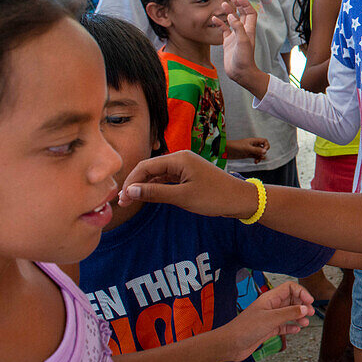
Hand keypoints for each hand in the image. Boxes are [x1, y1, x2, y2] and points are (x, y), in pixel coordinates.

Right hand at [120, 150, 258, 219]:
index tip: (121, 198)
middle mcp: (181, 158)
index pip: (146, 166)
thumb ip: (155, 192)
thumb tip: (130, 191)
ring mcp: (185, 166)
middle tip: (123, 202)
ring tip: (131, 202)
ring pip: (158, 174)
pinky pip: (167, 178)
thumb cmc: (215, 197)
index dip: (131, 181)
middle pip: (150, 168)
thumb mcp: (182, 197)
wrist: (240, 200)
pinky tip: (148, 196)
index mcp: (179, 158)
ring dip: (144, 186)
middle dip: (135, 184)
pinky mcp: (189, 175)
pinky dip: (156, 187)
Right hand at [216, 0, 269, 97]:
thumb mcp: (242, 42)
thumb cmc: (244, 59)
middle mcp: (243, 31)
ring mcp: (235, 36)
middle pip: (242, 14)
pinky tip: (214, 18)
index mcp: (249, 30)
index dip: (245, 4)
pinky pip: (224, 29)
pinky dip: (219, 23)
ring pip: (232, 20)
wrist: (240, 73)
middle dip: (237, 5)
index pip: (250, 13)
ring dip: (228, 12)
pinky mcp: (228, 42)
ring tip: (222, 5)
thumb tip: (231, 15)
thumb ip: (238, 28)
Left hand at [223, 281, 313, 361]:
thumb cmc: (244, 329)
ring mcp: (269, 318)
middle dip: (302, 305)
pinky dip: (291, 327)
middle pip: (291, 300)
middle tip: (310, 312)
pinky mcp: (268, 329)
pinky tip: (296, 330)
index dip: (301, 292)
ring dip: (298, 316)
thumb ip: (290, 313)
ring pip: (288, 313)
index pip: (290, 288)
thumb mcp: (271, 319)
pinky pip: (283, 325)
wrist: (230, 345)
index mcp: (270, 298)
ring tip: (305, 322)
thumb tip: (306, 308)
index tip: (309, 302)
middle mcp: (270, 306)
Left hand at [227, 137, 268, 162]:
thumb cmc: (235, 146)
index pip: (264, 141)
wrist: (226, 150)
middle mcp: (253, 145)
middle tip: (260, 156)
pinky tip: (255, 162)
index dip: (266, 146)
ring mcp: (251, 150)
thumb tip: (265, 151)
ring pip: (259, 153)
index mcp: (253, 141)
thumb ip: (256, 150)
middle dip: (263, 153)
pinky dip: (256, 159)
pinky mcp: (248, 154)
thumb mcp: (247, 148)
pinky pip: (255, 157)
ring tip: (257, 161)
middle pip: (262, 148)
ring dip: (260, 157)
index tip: (264, 151)